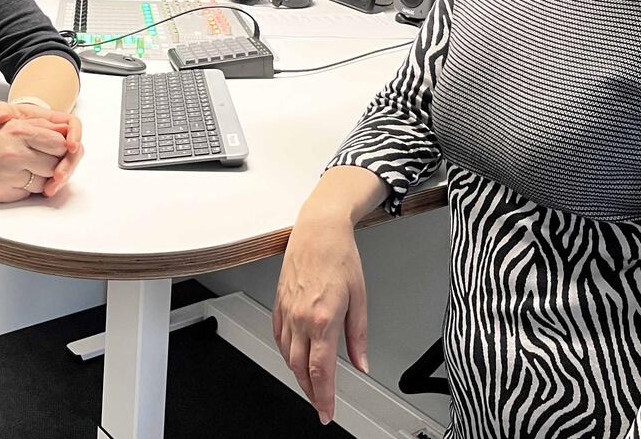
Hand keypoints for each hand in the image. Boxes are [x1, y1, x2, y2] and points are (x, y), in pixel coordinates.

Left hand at [0, 101, 83, 196]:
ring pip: (70, 165)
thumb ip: (1, 111)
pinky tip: (46, 191)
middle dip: (69, 164)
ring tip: (50, 189)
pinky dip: (56, 184)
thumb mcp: (4, 113)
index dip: (75, 135)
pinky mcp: (53, 167)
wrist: (5, 136)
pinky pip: (61, 175)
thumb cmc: (9, 123)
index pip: (73, 124)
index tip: (71, 146)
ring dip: (63, 177)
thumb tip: (1, 116)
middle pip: (75, 150)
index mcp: (53, 120)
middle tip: (59, 176)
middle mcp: (60, 137)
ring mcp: (58, 153)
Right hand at [0, 117, 69, 202]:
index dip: (65, 148)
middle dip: (58, 164)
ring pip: (48, 179)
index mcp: (19, 128)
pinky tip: (18, 181)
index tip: (63, 151)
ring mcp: (12, 171)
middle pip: (58, 160)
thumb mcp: (8, 124)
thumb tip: (66, 134)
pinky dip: (31, 189)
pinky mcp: (8, 190)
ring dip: (45, 178)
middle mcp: (17, 148)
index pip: (60, 140)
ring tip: (29, 171)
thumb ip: (37, 127)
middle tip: (49, 163)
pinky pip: (34, 192)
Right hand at [273, 210, 368, 424]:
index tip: (327, 412)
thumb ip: (358, 336)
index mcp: (323, 319)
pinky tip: (293, 357)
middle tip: (320, 404)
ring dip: (297, 375)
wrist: (318, 230)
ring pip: (287, 355)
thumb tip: (362, 363)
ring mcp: (287, 311)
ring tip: (310, 386)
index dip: (324, 397)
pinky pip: (278, 337)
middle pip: (300, 369)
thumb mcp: (360, 297)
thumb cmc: (340, 256)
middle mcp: (301, 318)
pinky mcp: (278, 303)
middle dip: (310, 392)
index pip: (321, 370)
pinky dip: (285, 353)